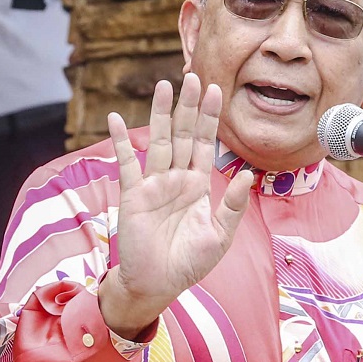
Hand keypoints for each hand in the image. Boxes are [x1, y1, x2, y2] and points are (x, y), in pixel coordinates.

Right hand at [99, 73, 253, 339]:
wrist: (157, 285)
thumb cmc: (188, 263)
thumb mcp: (219, 236)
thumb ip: (232, 205)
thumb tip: (247, 174)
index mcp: (197, 185)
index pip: (205, 143)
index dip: (209, 117)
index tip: (215, 89)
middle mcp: (176, 178)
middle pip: (183, 133)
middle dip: (188, 106)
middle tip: (192, 76)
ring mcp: (153, 184)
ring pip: (159, 141)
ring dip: (160, 113)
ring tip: (163, 85)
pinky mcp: (133, 195)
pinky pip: (127, 163)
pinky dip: (121, 141)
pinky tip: (115, 118)